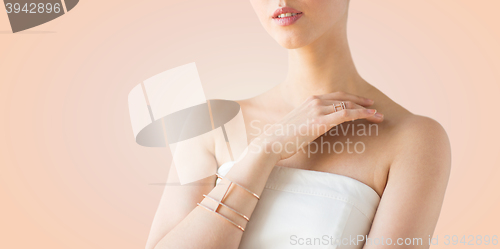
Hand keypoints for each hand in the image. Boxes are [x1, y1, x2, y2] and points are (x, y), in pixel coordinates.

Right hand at [250, 91, 383, 160]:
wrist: (271, 144)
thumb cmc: (282, 139)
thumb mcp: (297, 127)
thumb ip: (309, 124)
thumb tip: (316, 130)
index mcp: (308, 101)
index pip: (335, 96)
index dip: (351, 98)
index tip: (363, 103)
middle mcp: (314, 101)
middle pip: (344, 98)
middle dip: (362, 102)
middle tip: (374, 107)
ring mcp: (318, 110)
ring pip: (348, 105)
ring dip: (366, 110)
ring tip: (379, 116)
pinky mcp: (321, 121)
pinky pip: (347, 114)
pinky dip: (362, 114)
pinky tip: (372, 117)